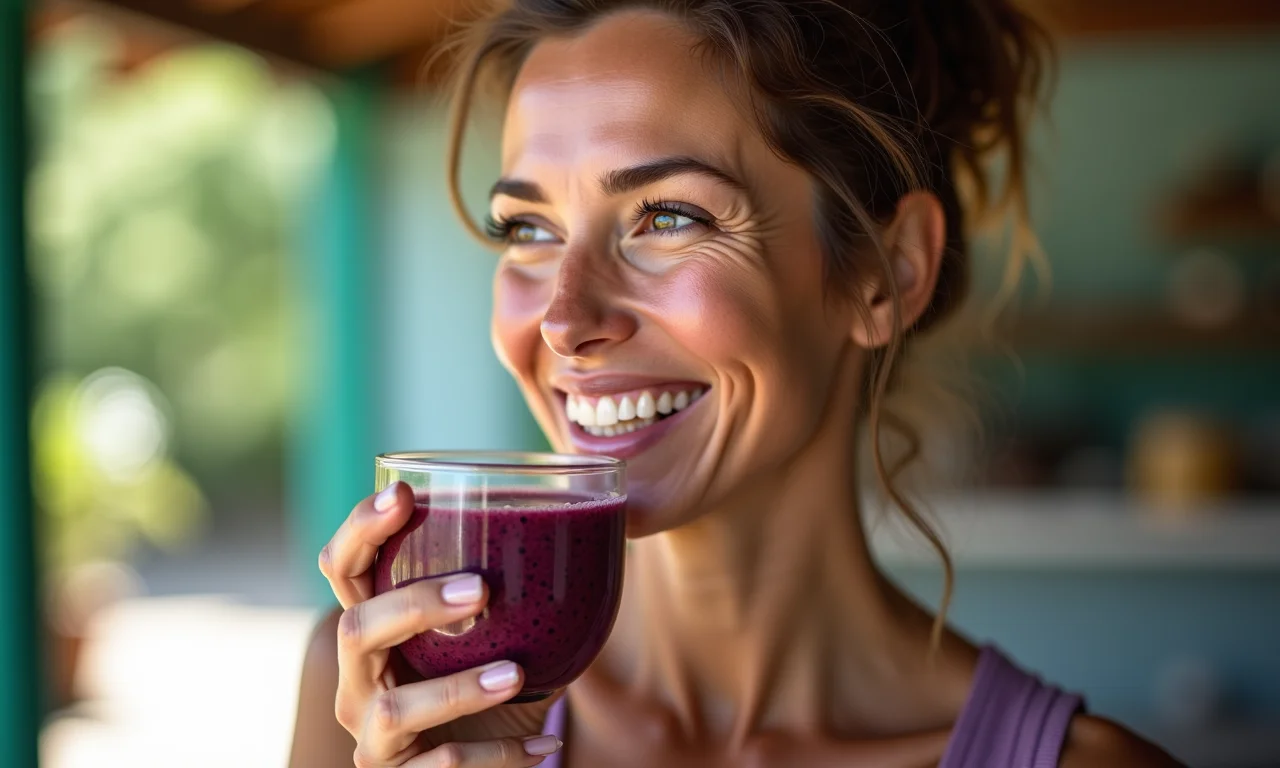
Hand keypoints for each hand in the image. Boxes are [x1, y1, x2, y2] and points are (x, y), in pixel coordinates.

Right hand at [319, 482, 561, 766]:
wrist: (487, 765)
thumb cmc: (492, 686)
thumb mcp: (496, 633)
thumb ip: (516, 584)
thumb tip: (596, 515)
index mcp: (375, 626)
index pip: (344, 569)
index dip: (362, 528)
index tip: (404, 493)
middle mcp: (359, 678)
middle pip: (356, 628)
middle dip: (414, 603)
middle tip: (481, 589)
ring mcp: (372, 734)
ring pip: (393, 708)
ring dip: (458, 691)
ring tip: (516, 675)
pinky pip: (442, 767)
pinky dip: (497, 757)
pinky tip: (545, 745)